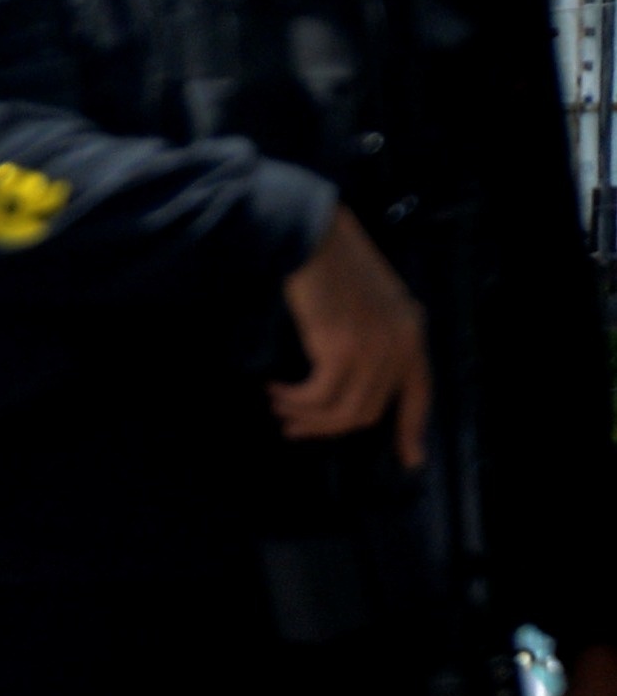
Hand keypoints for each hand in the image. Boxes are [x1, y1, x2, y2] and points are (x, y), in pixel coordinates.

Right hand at [272, 210, 431, 464]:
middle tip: (294, 428)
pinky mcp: (342, 349)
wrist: (311, 234)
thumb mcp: (367, 299)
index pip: (420, 394)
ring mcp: (374, 349)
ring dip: (306, 416)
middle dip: (328, 427)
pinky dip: (294, 399)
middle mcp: (401, 345)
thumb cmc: (330, 259)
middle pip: (369, 411)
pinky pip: (318, 395)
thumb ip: (372, 332)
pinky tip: (275, 388)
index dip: (413, 430)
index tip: (410, 461)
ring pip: (343, 410)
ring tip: (279, 407)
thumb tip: (350, 372)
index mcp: (411, 331)